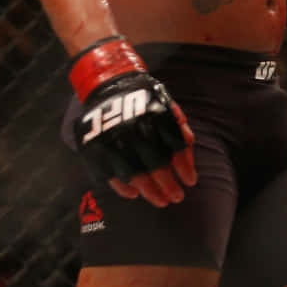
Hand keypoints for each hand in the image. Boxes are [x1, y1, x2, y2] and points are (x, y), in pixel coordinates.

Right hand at [69, 37, 196, 206]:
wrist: (110, 85)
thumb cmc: (145, 99)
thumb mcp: (166, 105)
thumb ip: (179, 127)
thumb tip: (188, 153)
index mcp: (156, 117)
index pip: (175, 148)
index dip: (185, 168)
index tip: (191, 182)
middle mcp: (135, 130)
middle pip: (156, 166)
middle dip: (168, 186)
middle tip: (177, 198)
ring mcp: (114, 141)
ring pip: (135, 175)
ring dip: (149, 192)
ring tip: (161, 201)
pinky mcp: (96, 149)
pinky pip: (110, 175)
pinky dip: (123, 188)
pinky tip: (135, 194)